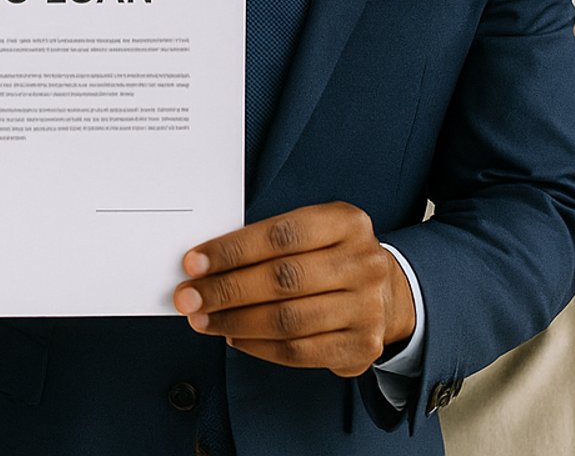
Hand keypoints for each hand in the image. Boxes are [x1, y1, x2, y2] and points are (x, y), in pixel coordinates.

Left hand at [173, 202, 414, 375]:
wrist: (386, 292)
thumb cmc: (329, 256)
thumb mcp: (313, 231)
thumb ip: (266, 241)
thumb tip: (204, 264)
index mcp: (347, 222)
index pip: (281, 235)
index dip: (232, 250)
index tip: (192, 263)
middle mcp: (364, 263)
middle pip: (282, 279)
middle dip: (225, 290)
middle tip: (188, 298)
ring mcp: (368, 307)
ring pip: (287, 320)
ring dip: (235, 322)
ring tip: (204, 320)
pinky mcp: (362, 346)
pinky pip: (299, 351)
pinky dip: (258, 347)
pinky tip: (234, 337)